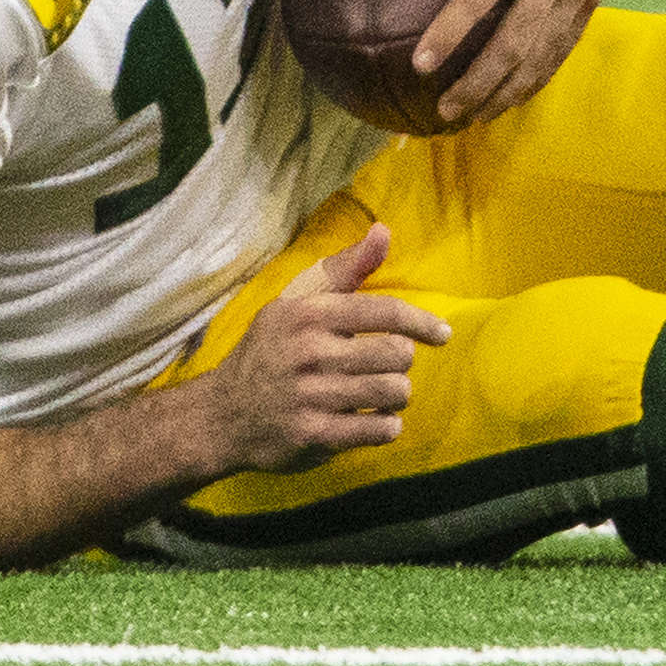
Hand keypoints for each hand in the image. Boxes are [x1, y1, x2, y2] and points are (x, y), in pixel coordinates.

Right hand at [196, 228, 442, 472]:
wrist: (222, 414)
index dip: (421, 323)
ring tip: (384, 392)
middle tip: (389, 366)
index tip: (443, 335)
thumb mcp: (298, 302)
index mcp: (309, 314)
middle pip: (395, 354)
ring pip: (392, 391)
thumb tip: (384, 230)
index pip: (384, 311)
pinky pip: (378, 429)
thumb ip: (345, 269)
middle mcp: (309, 353)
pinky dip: (387, 426)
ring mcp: (310, 396)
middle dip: (401, 361)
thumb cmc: (272, 350)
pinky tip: (377, 419)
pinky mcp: (313, 435)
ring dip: (397, 394)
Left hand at [341, 0, 643, 127]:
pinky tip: (514, 94)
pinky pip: (565, 45)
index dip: (452, 31)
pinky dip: (539, 75)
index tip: (420, 66)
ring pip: (544, 53)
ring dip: (511, 91)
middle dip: (481, 83)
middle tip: (445, 111)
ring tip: (476, 117)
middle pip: (517, 40)